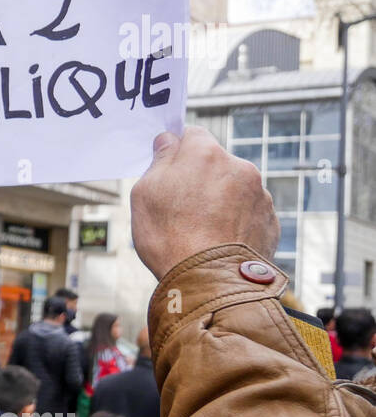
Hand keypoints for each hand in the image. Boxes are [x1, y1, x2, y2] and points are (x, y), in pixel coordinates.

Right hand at [130, 126, 279, 279]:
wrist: (211, 282)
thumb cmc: (170, 237)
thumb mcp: (144, 193)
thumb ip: (160, 161)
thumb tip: (168, 141)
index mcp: (205, 154)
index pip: (191, 134)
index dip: (177, 150)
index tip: (168, 169)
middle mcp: (239, 167)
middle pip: (215, 163)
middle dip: (199, 178)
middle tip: (180, 207)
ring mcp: (259, 194)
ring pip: (233, 188)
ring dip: (219, 200)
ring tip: (200, 230)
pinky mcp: (271, 221)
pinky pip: (248, 213)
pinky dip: (235, 221)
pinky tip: (218, 241)